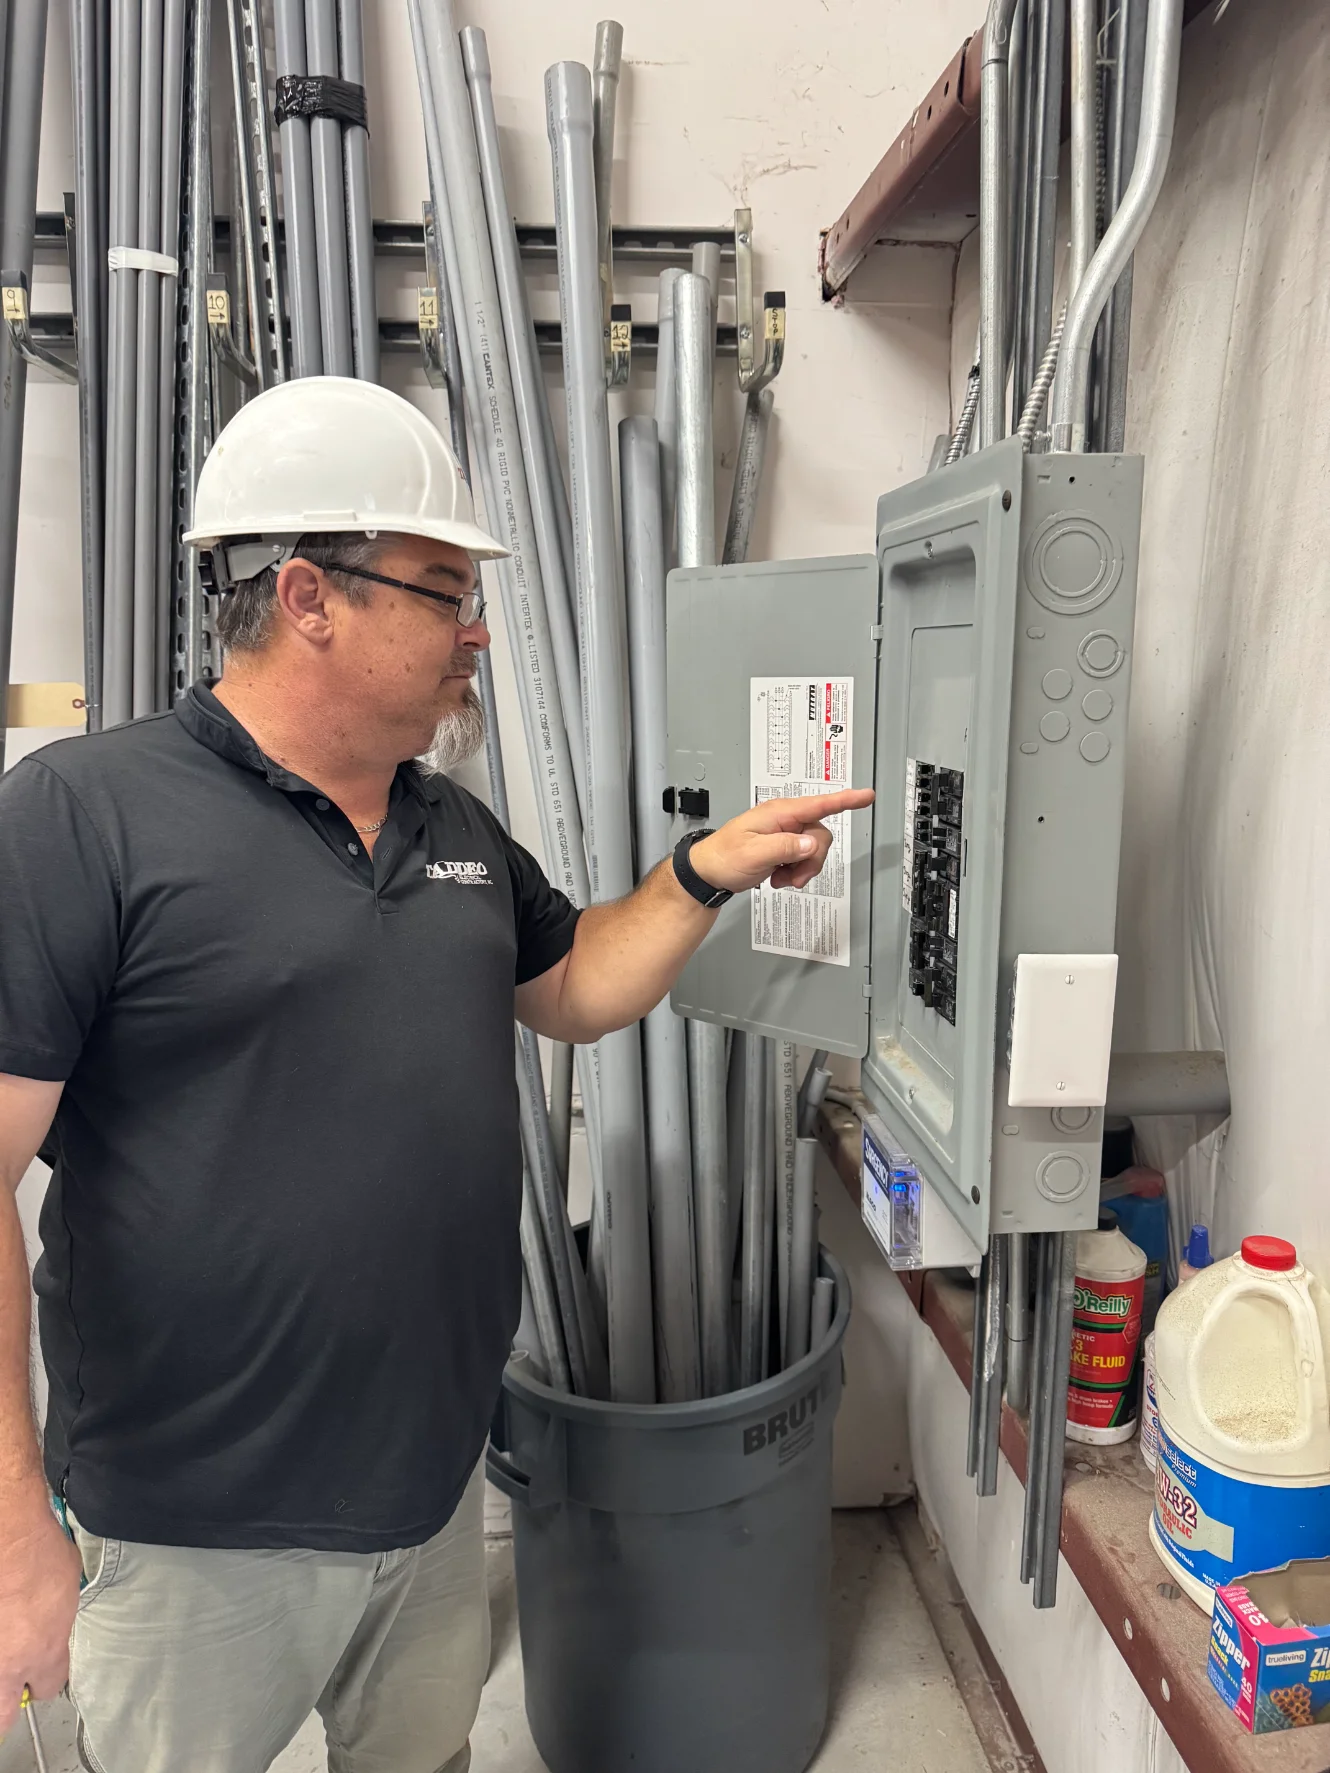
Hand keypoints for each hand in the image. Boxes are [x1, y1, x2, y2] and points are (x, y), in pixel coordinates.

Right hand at [0, 1496, 82, 1739]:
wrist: (9, 1536)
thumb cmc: (42, 1553)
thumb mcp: (68, 1590)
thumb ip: (58, 1621)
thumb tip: (52, 1624)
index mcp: (45, 1653)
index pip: (50, 1688)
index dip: (47, 1677)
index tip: (44, 1666)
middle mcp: (9, 1666)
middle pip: (4, 1716)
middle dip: (9, 1706)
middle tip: (12, 1686)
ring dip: (0, 1675)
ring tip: (7, 1652)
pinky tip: (1, 1625)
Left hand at [689, 788, 874, 893]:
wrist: (708, 872)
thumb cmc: (724, 857)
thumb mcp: (754, 853)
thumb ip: (785, 847)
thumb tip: (812, 843)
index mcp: (779, 813)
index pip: (819, 804)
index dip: (846, 800)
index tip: (866, 796)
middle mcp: (785, 819)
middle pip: (820, 836)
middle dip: (812, 860)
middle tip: (793, 876)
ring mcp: (785, 833)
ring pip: (814, 850)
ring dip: (802, 869)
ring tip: (780, 878)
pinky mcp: (783, 847)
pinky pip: (803, 858)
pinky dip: (795, 872)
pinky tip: (778, 876)